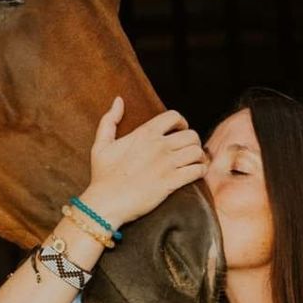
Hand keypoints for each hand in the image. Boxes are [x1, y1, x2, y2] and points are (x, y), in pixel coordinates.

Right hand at [83, 96, 207, 225]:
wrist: (106, 202)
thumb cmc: (102, 176)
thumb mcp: (101, 144)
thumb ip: (110, 120)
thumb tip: (118, 100)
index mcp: (144, 133)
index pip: (174, 116)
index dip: (181, 122)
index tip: (180, 130)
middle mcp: (159, 146)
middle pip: (191, 135)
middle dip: (193, 142)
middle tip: (189, 150)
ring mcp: (167, 164)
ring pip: (197, 151)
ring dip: (199, 157)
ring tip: (195, 162)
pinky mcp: (172, 182)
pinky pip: (197, 170)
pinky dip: (201, 171)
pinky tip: (196, 174)